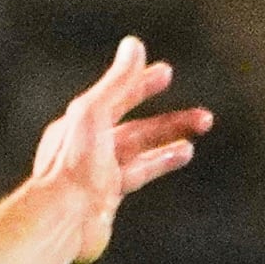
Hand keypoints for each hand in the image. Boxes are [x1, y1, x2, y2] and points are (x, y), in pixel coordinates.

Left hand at [28, 37, 212, 262]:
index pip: (116, 98)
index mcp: (80, 124)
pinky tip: (179, 158)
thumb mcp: (95, 112)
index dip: (141, 84)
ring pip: (140, 156)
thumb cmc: (72, 165)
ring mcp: (97, 176)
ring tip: (193, 143)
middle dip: (170, 123)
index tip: (166, 73)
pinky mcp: (105, 201)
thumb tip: (134, 44)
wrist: (60, 219)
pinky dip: (159, 165)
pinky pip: (137, 177)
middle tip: (204, 118)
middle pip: (136, 131)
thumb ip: (118, 81)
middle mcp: (88, 149)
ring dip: (168, 146)